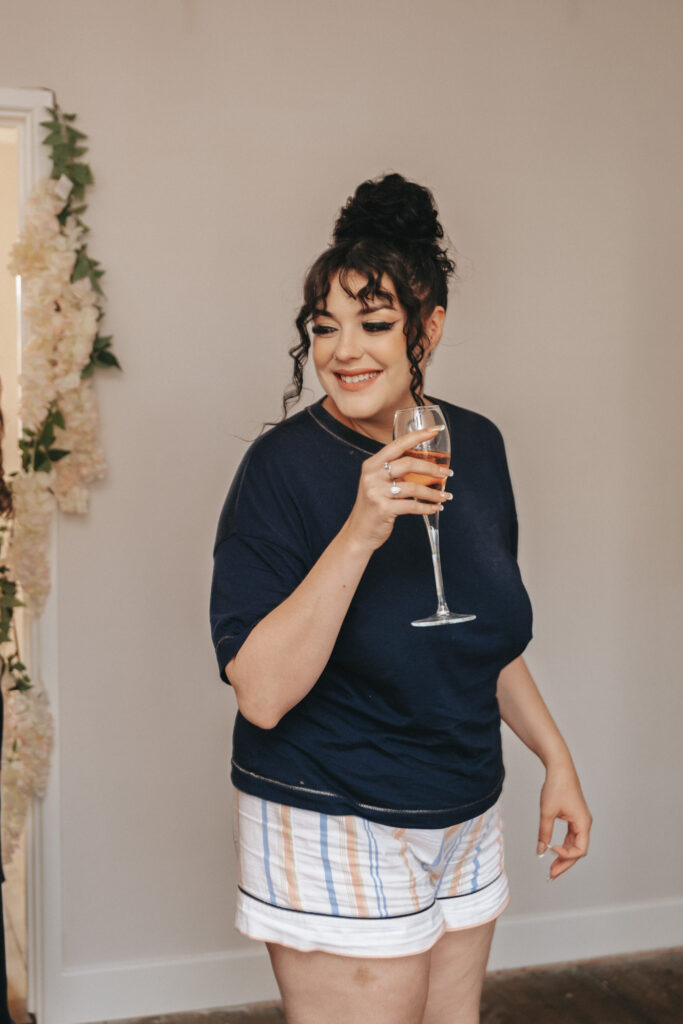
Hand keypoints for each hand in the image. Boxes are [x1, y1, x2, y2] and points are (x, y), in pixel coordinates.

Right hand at [345, 426, 451, 552]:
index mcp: (372, 464)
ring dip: (434, 493)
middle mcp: (372, 475)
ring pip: (413, 487)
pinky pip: (412, 506)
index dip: (418, 436)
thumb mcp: (377, 483)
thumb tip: (424, 462)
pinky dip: (427, 508)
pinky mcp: (383, 509)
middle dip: (432, 467)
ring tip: (445, 496)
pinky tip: (435, 508)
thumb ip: (394, 471)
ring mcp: (376, 492)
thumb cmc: (373, 505)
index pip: (398, 444)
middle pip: (408, 463)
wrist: (358, 532)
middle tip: (447, 473)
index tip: (436, 430)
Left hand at [537, 761, 592, 879]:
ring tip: (551, 867)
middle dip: (565, 863)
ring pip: (574, 845)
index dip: (565, 855)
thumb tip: (541, 851)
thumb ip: (544, 833)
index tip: (550, 849)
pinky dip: (563, 845)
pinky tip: (553, 849)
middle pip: (578, 851)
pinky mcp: (574, 817)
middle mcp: (584, 823)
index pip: (579, 850)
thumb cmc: (556, 787)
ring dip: (563, 856)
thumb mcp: (547, 812)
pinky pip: (571, 837)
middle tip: (551, 875)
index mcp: (583, 823)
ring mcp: (580, 821)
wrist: (559, 768)